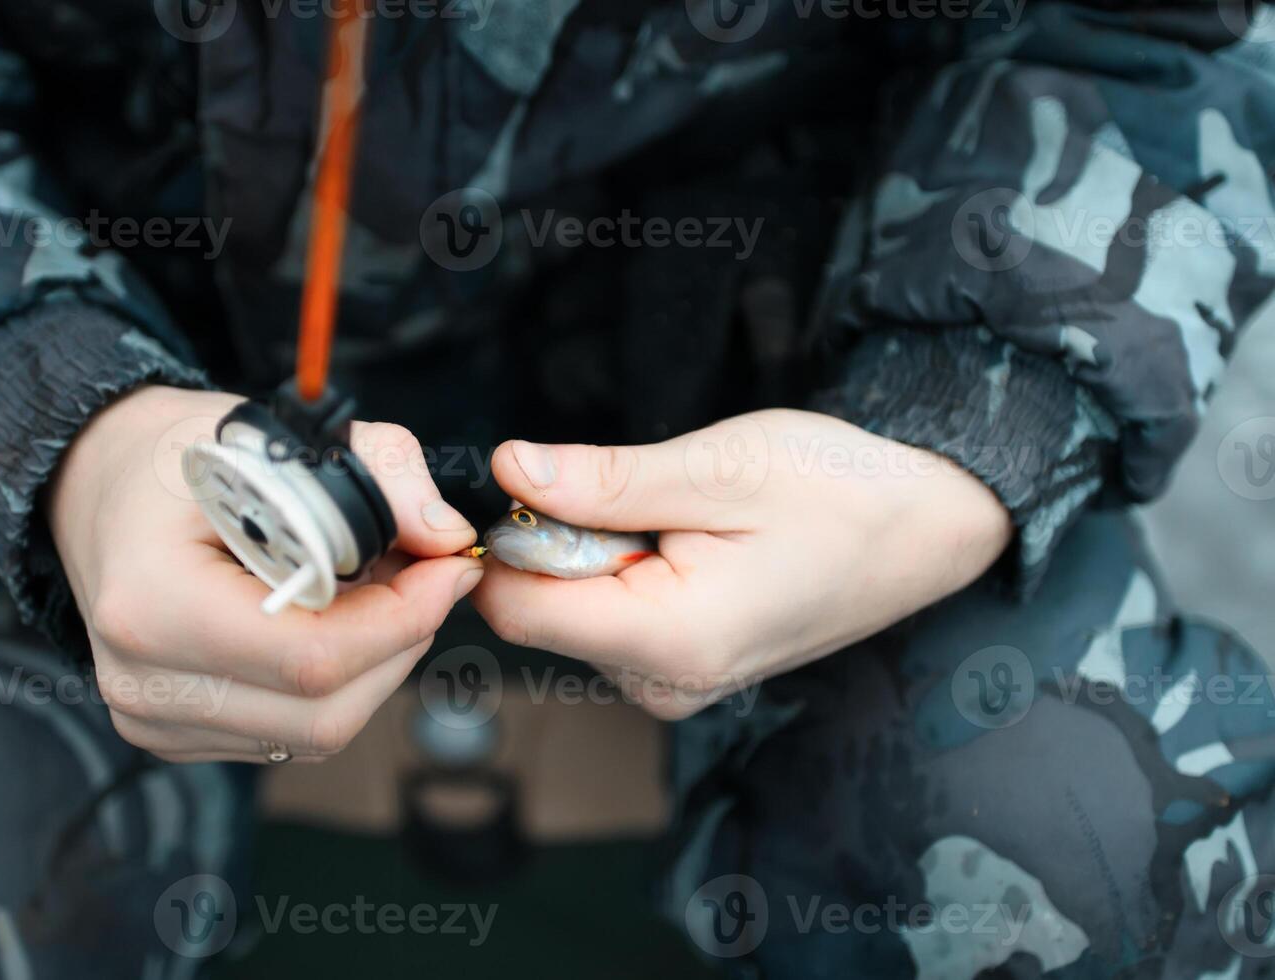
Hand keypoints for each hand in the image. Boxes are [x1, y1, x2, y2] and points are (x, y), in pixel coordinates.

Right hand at [46, 385, 482, 762]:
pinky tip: (336, 623)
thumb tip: (447, 536)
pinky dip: (338, 684)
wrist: (102, 485)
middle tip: (427, 576)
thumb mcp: (277, 432)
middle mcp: (144, 681)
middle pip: (326, 710)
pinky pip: (292, 734)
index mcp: (153, 603)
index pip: (313, 655)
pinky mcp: (175, 736)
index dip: (403, 620)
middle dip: (400, 644)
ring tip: (381, 592)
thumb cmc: (184, 457)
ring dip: (376, 666)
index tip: (450, 568)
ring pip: (318, 730)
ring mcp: (155, 720)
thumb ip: (379, 472)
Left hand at [471, 409, 1010, 718]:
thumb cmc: (839, 491)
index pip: (513, 609)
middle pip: (539, 611)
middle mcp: (663, 685)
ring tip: (684, 521)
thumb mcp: (719, 466)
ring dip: (601, 554)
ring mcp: (673, 686)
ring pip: (572, 613)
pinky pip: (611, 620)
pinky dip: (627, 573)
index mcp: (670, 641)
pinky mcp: (682, 672)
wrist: (922, 531)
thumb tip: (507, 470)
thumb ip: (604, 480)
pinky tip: (689, 547)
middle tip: (648, 497)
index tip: (554, 486)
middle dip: (564, 541)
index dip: (510, 539)